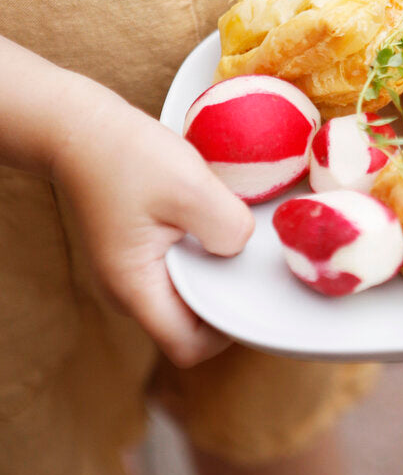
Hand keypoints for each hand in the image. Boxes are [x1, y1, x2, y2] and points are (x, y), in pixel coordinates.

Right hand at [50, 81, 253, 365]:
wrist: (82, 128)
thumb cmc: (127, 156)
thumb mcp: (190, 187)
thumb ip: (227, 227)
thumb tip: (241, 248)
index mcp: (134, 287)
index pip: (188, 347)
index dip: (226, 330)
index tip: (249, 292)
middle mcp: (127, 292)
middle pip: (189, 325)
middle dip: (223, 297)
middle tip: (246, 257)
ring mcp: (129, 274)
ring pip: (185, 295)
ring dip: (211, 271)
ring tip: (223, 233)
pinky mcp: (134, 254)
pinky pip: (176, 270)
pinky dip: (198, 253)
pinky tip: (206, 222)